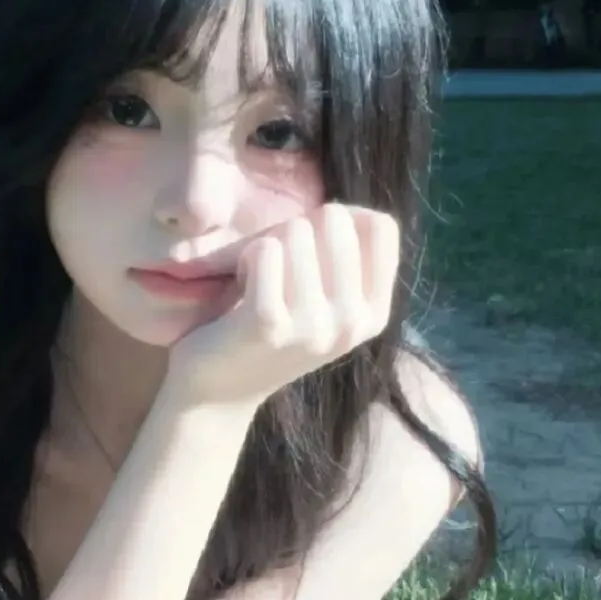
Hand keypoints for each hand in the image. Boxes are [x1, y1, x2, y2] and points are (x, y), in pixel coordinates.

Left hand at [165, 203, 400, 407]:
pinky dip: (246, 259)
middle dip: (298, 230)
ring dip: (267, 247)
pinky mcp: (269, 322)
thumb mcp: (325, 299)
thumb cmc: (271, 328)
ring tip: (258, 285)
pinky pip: (265, 250)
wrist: (219, 391)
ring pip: (296, 231)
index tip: (314, 247)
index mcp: (374, 313)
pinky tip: (241, 290)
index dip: (342, 218)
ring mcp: (313, 325)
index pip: (381, 227)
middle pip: (335, 221)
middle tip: (278, 271)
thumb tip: (347, 208)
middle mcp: (352, 323)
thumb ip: (346, 255)